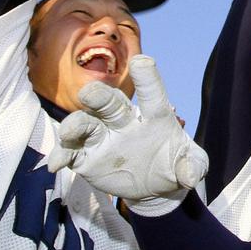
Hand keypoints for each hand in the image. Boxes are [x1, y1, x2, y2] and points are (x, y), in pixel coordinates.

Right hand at [47, 55, 207, 209]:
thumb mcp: (191, 165)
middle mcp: (124, 120)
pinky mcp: (88, 156)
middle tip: (90, 93)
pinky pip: (71, 151)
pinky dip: (62, 154)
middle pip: (109, 101)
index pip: (151, 93)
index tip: (142, 62)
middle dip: (98, 95)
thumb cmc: (173, 164)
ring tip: (69, 133)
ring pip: (85, 123)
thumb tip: (191, 176)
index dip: (147, 77)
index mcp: (154, 115)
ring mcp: (103, 137)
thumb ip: (193, 166)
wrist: (154, 186)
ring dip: (75, 125)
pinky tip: (57, 163)